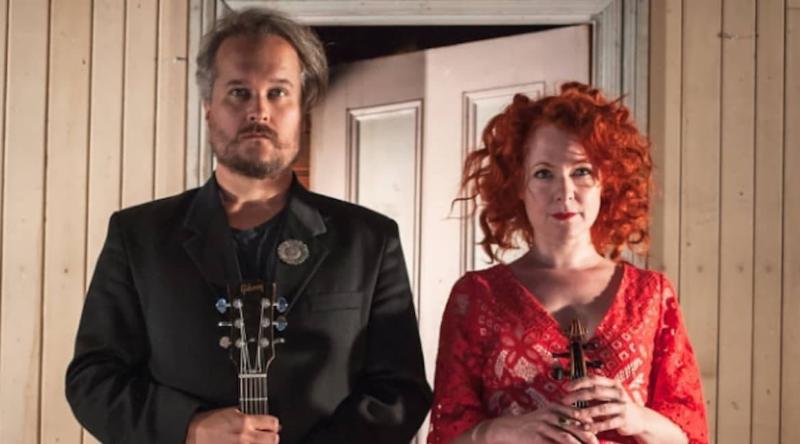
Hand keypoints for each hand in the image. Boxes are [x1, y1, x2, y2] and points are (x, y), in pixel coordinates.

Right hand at [185, 407, 279, 443]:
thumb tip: (258, 419)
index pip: (272, 423)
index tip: (272, 426)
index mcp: (245, 422)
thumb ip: (245, 415)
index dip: (274, 425)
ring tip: (258, 443)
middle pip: (273, 439)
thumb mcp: (228, 412)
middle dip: (272, 437)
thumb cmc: (206, 424)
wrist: (191, 436)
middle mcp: (245, 437)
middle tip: (268, 437)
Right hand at [479, 402, 597, 443]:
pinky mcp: (536, 438)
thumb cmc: (531, 424)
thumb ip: (563, 417)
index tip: (598, 433)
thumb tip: (586, 425)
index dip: (589, 424)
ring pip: (566, 437)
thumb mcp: (546, 415)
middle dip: (588, 436)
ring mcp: (542, 426)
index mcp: (554, 407)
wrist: (508, 428)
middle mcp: (549, 415)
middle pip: (574, 426)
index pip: (577, 414)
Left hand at [561, 375, 644, 436]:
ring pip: (601, 408)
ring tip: (573, 415)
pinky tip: (585, 427)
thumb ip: (594, 390)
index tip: (565, 387)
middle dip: (578, 395)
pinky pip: (607, 423)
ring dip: (586, 412)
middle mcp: (618, 393)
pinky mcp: (624, 420)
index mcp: (613, 384)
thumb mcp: (609, 394)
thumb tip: (570, 388)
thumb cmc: (618, 404)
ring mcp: (622, 406)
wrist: (640, 419)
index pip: (593, 379)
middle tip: (565, 400)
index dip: (578, 382)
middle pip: (595, 391)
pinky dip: (595, 425)